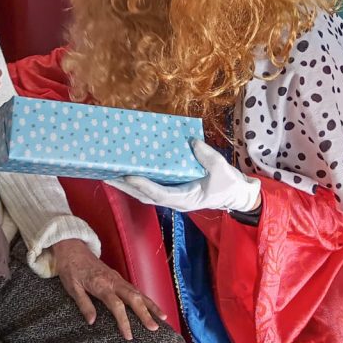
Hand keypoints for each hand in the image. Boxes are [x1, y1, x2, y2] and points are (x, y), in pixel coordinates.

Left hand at [51, 238, 167, 340]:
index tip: (129, 336)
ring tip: (162, 317)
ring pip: (138, 291)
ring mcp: (117, 278)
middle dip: (145, 313)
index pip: (116, 305)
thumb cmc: (70, 269)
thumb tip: (93, 322)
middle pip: (133, 298)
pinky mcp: (118, 277)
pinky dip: (145, 297)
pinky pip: (134, 288)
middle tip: (155, 328)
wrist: (72, 248)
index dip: (124, 321)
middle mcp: (113, 281)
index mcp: (101, 285)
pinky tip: (151, 305)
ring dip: (150, 304)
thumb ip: (84, 304)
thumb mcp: (71, 288)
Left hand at [106, 139, 261, 213]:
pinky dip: (138, 182)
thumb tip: (191, 141)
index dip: (143, 185)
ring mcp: (173, 197)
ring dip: (127, 186)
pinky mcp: (173, 191)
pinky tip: (127, 173)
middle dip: (125, 187)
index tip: (128, 175)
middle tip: (106, 176)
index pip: (160, 193)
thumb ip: (207, 156)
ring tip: (109, 175)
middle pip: (144, 196)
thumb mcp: (221, 169)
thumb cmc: (229, 184)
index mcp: (186, 198)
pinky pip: (152, 189)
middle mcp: (175, 201)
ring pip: (145, 194)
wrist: (236, 195)